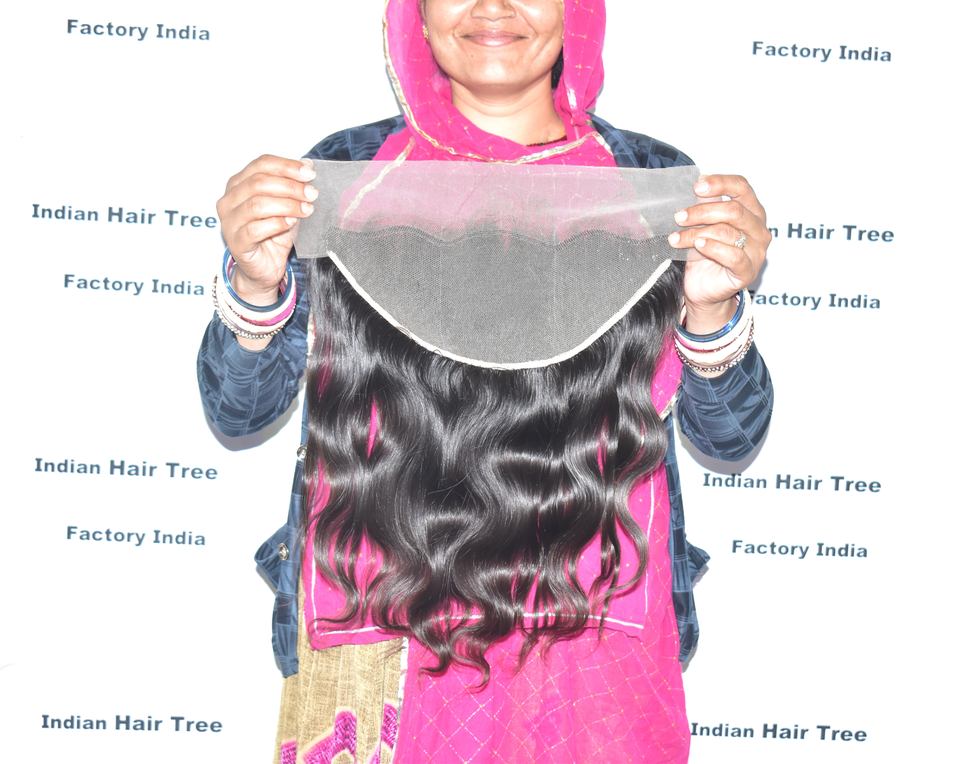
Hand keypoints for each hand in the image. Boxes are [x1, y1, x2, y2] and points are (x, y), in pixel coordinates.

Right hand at [216, 155, 317, 304]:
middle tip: (312, 194)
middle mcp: (229, 200)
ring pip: (257, 204)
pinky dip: (277, 223)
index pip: (261, 164)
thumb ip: (293, 187)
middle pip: (259, 182)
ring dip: (287, 205)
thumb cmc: (274, 234)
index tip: (310, 173)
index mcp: (238, 184)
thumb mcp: (286, 206)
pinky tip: (291, 223)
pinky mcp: (235, 242)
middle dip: (291, 186)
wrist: (265, 267)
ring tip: (307, 209)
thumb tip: (308, 165)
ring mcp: (229, 222)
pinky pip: (255, 229)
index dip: (287, 166)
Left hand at [668, 174, 770, 333]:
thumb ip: (703, 206)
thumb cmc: (704, 254)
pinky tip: (698, 246)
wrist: (702, 287)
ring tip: (675, 237)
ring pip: (727, 233)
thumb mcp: (702, 225)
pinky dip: (713, 248)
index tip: (696, 187)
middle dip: (701, 212)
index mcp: (752, 211)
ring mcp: (757, 251)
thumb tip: (696, 184)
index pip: (742, 187)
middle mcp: (759, 229)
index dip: (720, 183)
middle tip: (679, 217)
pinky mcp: (748, 271)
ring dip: (696, 233)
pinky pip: (733, 256)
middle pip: (733, 210)